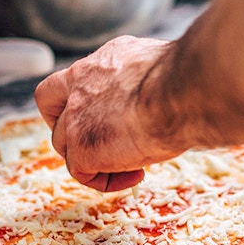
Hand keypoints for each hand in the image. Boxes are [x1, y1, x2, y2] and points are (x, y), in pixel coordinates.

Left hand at [35, 36, 185, 191]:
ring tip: (137, 162)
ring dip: (96, 161)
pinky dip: (106, 180)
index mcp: (100, 64)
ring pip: (67, 147)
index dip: (68, 106)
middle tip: (108, 147)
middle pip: (56, 117)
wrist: (184, 91)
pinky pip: (82, 172)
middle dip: (77, 137)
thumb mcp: (157, 71)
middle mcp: (80, 86)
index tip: (93, 119)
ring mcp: (76, 117)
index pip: (63, 84)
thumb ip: (142, 84)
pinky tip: (137, 174)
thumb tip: (156, 98)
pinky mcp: (81, 146)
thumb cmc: (187, 81)